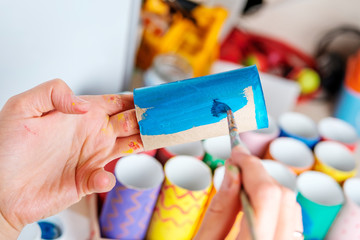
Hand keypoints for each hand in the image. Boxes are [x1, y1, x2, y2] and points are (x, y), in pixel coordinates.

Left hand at [0, 79, 142, 237]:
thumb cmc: (4, 149)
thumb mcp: (21, 108)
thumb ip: (52, 93)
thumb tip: (82, 102)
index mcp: (82, 115)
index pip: (117, 102)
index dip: (137, 99)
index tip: (154, 99)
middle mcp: (92, 134)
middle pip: (131, 123)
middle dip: (148, 119)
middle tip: (162, 118)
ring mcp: (92, 158)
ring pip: (129, 147)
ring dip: (143, 144)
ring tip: (154, 140)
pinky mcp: (87, 181)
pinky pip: (107, 178)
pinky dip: (107, 178)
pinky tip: (100, 177)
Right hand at [195, 146, 302, 239]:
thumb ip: (220, 209)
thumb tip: (232, 170)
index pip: (265, 196)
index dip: (251, 166)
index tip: (237, 154)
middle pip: (283, 197)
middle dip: (258, 174)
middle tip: (236, 165)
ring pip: (291, 206)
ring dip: (267, 188)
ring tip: (242, 185)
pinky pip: (292, 221)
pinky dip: (275, 205)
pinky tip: (253, 204)